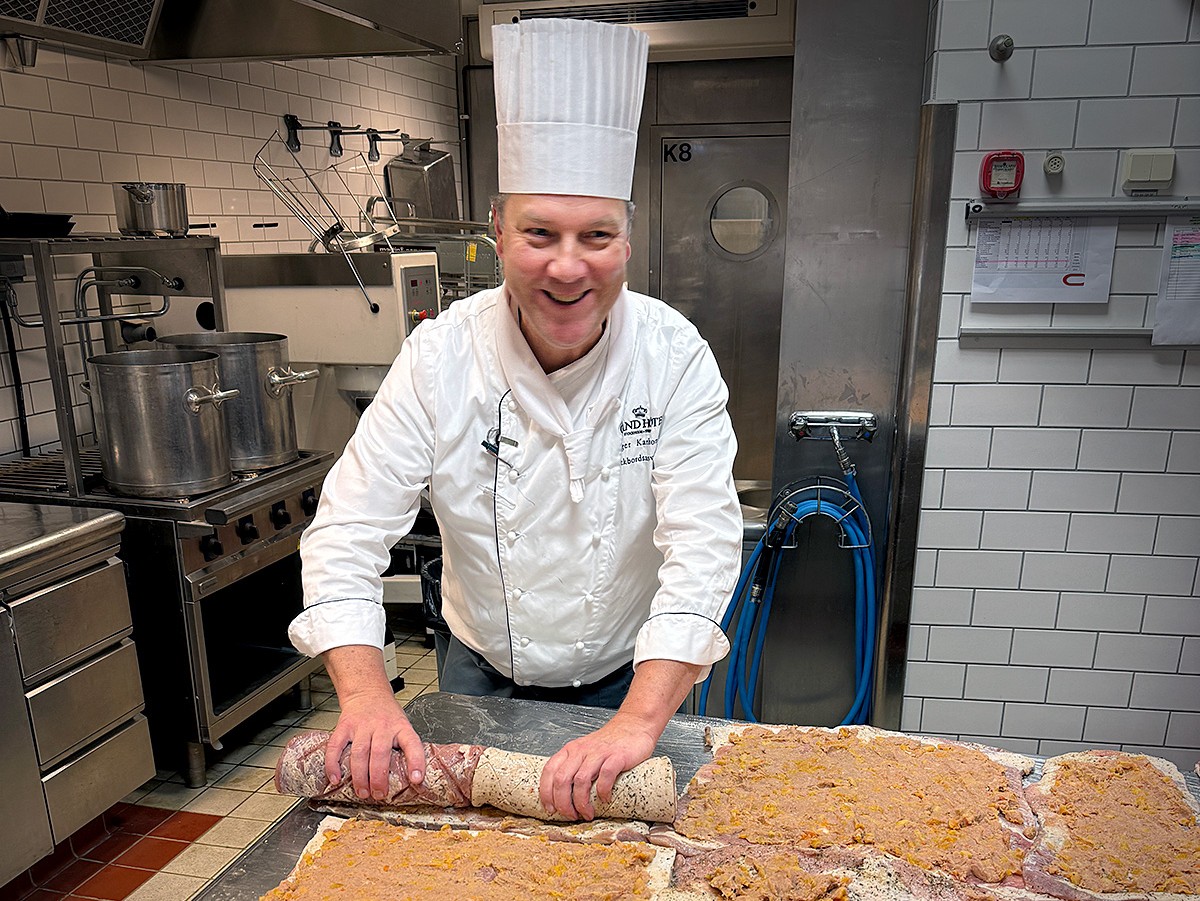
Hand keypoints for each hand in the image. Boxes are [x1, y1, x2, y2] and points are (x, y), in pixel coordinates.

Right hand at [324, 689, 427, 800]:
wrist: (367, 691)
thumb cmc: (387, 715)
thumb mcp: (402, 726)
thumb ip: (405, 749)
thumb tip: (413, 781)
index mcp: (401, 726)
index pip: (412, 744)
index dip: (416, 762)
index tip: (416, 779)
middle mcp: (382, 725)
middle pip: (380, 753)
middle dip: (379, 778)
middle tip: (379, 794)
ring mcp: (362, 725)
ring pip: (359, 753)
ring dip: (359, 776)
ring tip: (362, 792)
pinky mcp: (344, 726)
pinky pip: (336, 746)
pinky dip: (333, 764)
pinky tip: (335, 778)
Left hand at [538, 713, 657, 819]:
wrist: (634, 725)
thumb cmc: (609, 744)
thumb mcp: (584, 752)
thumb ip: (573, 767)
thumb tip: (561, 796)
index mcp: (570, 750)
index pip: (549, 771)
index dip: (546, 793)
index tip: (550, 809)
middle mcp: (581, 750)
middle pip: (562, 780)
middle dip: (563, 804)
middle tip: (571, 816)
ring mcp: (599, 753)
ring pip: (580, 781)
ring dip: (581, 803)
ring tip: (588, 813)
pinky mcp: (617, 756)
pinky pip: (605, 776)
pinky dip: (603, 791)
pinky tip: (605, 799)